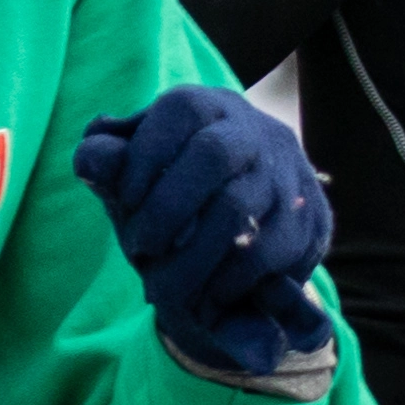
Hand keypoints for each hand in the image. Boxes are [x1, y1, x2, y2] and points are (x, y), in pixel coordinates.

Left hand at [70, 86, 335, 382]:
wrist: (240, 232)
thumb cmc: (168, 193)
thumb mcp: (131, 176)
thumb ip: (106, 162)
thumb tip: (92, 159)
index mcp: (210, 107)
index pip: (181, 110)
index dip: (144, 155)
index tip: (123, 201)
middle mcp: (257, 132)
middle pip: (214, 154)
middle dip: (166, 209)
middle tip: (139, 248)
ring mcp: (290, 174)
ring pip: (240, 207)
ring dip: (190, 255)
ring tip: (161, 287)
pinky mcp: (312, 219)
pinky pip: (270, 250)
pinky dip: (226, 279)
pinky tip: (203, 296)